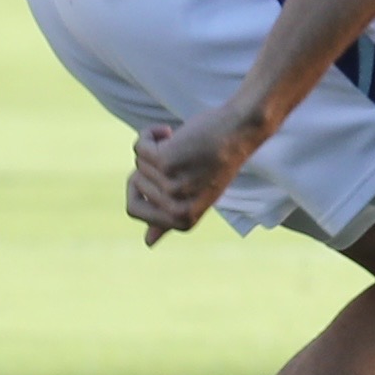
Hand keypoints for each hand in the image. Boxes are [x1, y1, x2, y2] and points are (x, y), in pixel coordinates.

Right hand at [127, 102, 268, 241]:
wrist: (240, 131)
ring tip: (185, 146)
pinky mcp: (165, 162)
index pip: (133, 209)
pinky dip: (151, 133)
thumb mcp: (196, 195)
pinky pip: (140, 146)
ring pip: (139, 163)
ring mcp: (171, 186)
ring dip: (157, 148)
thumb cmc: (217, 162)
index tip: (162, 172)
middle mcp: (178, 208)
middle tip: (184, 157)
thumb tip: (149, 243)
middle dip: (153, 165)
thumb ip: (170, 219)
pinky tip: (170, 132)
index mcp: (184, 220)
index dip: (140, 186)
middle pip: (135, 183)